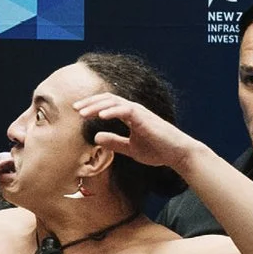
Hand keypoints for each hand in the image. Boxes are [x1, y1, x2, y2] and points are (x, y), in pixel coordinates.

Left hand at [71, 92, 203, 169]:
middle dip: (90, 102)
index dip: (92, 106)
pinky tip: (101, 116)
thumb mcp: (130, 148)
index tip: (77, 111)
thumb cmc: (157, 150)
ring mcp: (140, 113)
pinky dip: (112, 111)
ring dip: (97, 106)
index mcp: (130, 115)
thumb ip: (114, 142)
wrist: (177, 154)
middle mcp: (134, 110)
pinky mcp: (145, 118)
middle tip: (74, 108)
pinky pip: (126, 111)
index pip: (108, 105)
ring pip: (115, 102)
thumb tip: (96, 137)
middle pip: (108, 99)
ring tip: (82, 112)